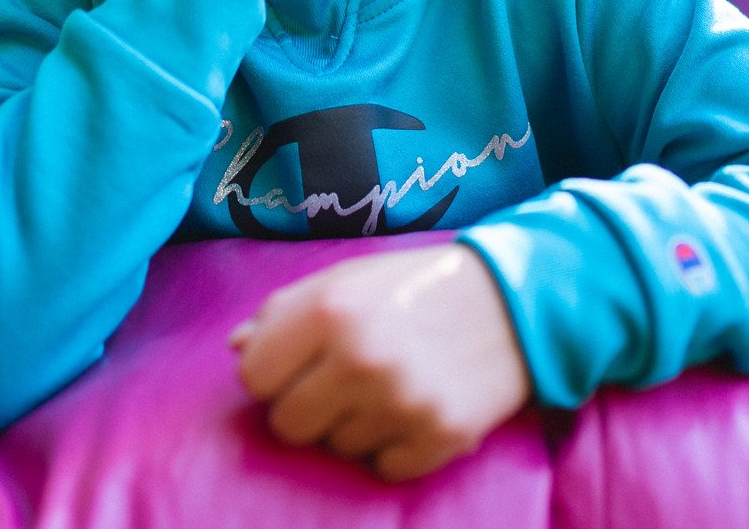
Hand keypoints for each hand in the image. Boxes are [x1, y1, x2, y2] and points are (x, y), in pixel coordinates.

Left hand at [229, 245, 531, 481]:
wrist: (513, 300)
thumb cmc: (414, 286)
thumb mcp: (345, 280)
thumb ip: (284, 311)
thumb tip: (235, 348)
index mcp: (328, 311)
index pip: (254, 378)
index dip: (273, 373)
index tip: (299, 365)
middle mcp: (359, 359)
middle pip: (288, 424)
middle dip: (307, 406)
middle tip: (341, 381)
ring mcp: (400, 403)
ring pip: (337, 448)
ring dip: (355, 424)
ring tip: (388, 385)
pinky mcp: (438, 437)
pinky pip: (383, 468)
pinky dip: (395, 447)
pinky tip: (414, 408)